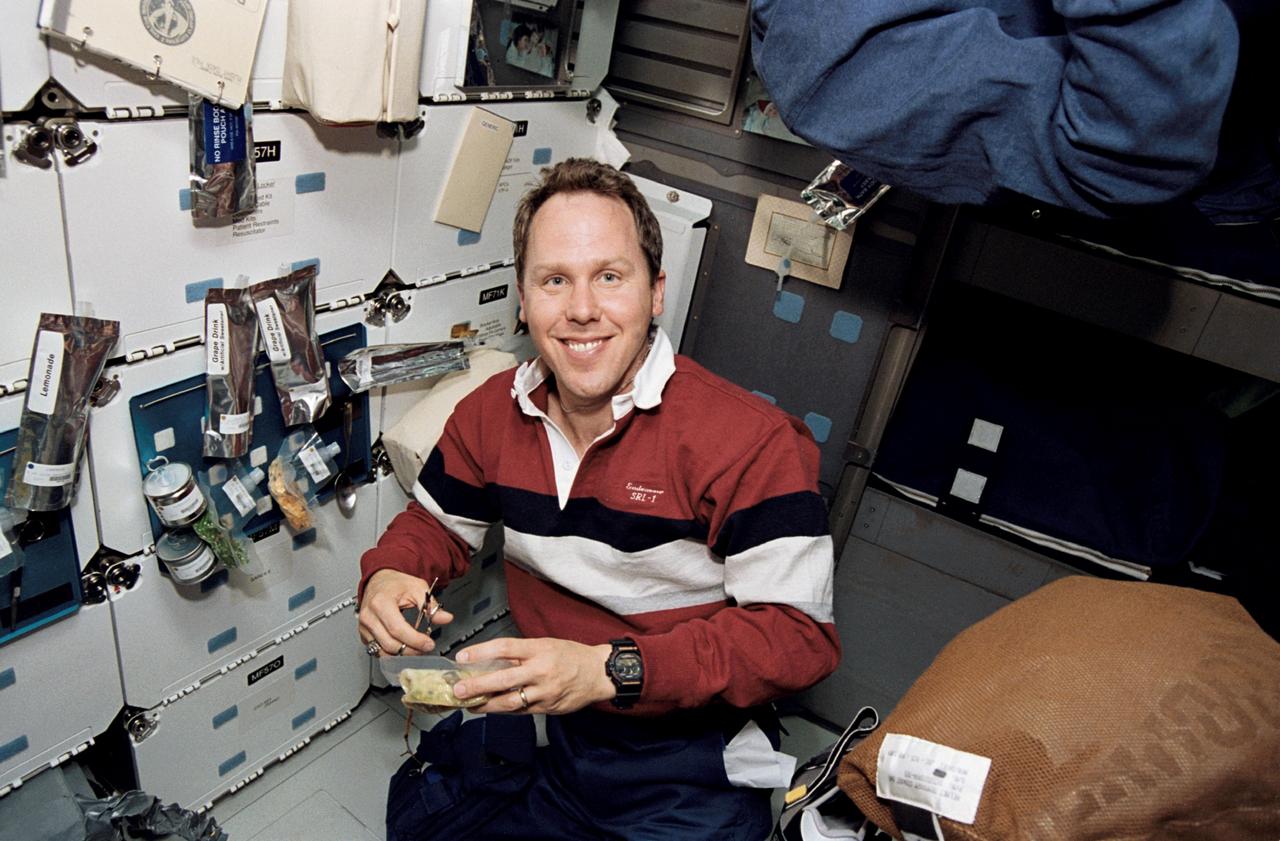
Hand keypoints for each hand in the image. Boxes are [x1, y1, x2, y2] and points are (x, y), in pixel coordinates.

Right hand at [358, 569, 453, 655]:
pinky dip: (392, 653)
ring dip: (402, 654)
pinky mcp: (363, 635)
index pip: (398, 629)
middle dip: (411, 650)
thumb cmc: (395, 584)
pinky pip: (377, 651)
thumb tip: (445, 618)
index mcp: (381, 603)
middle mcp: (369, 616)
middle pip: (390, 644)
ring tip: (416, 649)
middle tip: (425, 648)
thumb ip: (431, 605)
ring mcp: (364, 627)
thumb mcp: (417, 588)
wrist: (379, 580)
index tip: (428, 644)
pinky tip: (404, 648)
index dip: (415, 641)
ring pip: (383, 652)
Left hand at [450, 637, 613, 714]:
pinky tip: (493, 709)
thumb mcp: (546, 645)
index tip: (462, 657)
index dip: (481, 652)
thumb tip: (492, 659)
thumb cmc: (571, 655)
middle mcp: (541, 671)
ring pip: (510, 701)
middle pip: (503, 678)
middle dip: (478, 686)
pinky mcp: (548, 708)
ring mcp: (545, 692)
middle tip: (458, 690)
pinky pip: (522, 711)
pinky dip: (505, 710)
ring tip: (470, 705)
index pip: (505, 648)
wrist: (599, 674)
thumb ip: (521, 653)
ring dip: (487, 705)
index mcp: (540, 649)